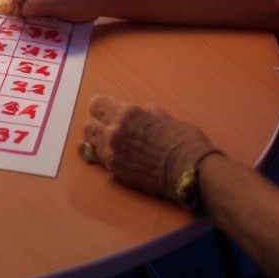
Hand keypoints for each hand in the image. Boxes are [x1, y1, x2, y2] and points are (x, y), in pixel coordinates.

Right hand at [1, 0, 104, 21]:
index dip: (11, 1)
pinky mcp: (48, 6)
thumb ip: (36, 4)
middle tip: (11, 24)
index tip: (9, 15)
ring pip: (26, 6)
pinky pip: (35, 12)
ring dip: (22, 16)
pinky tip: (31, 29)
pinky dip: (30, 19)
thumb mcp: (56, 1)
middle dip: (14, 9)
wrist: (98, 1)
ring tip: (18, 28)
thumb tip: (18, 11)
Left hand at [81, 97, 216, 202]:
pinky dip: (100, 156)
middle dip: (97, 123)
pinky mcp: (116, 172)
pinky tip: (101, 154)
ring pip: (91, 143)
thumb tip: (139, 113)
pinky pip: (99, 160)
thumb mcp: (162, 115)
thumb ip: (143, 113)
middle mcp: (114, 133)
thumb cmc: (182, 139)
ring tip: (103, 140)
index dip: (101, 105)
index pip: (97, 105)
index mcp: (125, 114)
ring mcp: (112, 154)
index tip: (106, 107)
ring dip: (96, 140)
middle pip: (90, 125)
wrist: (189, 170)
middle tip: (104, 125)